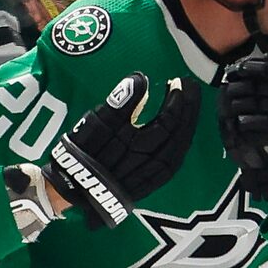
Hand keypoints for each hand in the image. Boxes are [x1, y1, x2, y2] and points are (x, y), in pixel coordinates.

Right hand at [44, 72, 198, 226]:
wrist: (75, 189)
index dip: (177, 100)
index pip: (169, 119)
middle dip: (189, 108)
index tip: (179, 82)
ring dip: (188, 123)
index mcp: (141, 144)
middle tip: (192, 86)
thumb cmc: (82, 151)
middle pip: (181, 131)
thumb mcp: (95, 123)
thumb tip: (140, 78)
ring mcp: (156, 173)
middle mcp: (155, 161)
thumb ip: (120, 102)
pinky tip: (183, 131)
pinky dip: (182, 141)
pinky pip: (176, 158)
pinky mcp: (154, 182)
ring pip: (181, 146)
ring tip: (190, 104)